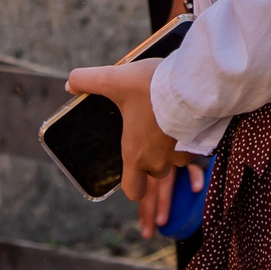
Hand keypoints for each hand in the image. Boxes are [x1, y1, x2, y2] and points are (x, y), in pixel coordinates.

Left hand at [63, 56, 199, 232]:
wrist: (194, 84)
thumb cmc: (152, 88)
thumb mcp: (114, 79)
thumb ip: (88, 81)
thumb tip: (70, 83)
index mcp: (136, 154)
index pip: (132, 190)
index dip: (131, 182)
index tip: (131, 165)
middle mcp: (159, 161)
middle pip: (154, 172)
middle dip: (152, 157)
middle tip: (150, 130)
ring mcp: (182, 155)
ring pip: (175, 159)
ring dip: (172, 146)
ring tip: (169, 118)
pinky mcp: (200, 144)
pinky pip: (192, 147)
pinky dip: (189, 136)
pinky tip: (186, 115)